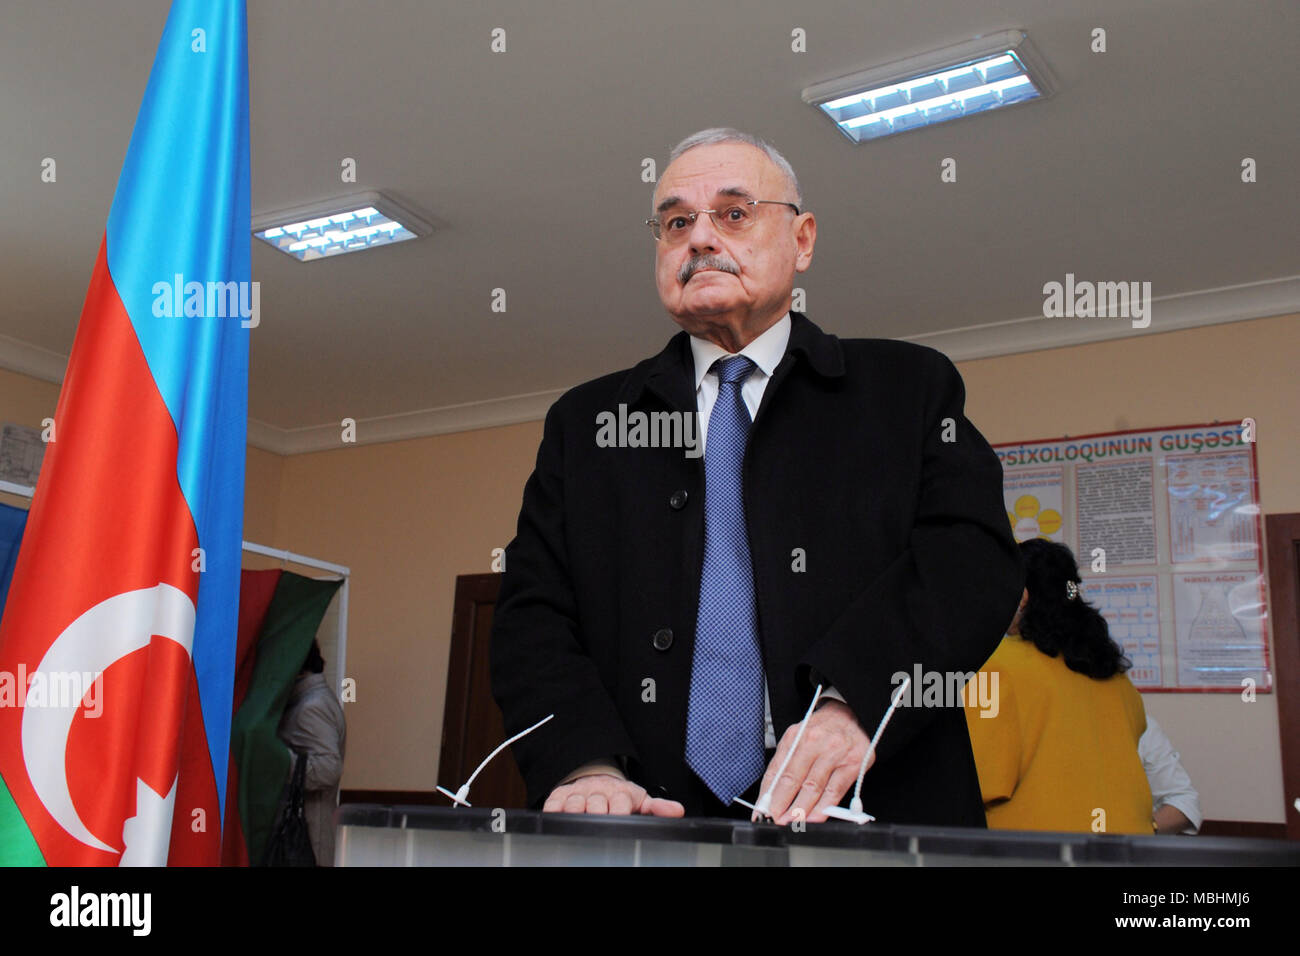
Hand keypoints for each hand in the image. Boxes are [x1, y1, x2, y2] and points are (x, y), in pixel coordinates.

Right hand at [543, 773, 685, 816]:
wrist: (597, 778)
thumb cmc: (620, 796)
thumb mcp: (640, 800)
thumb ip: (657, 807)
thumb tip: (677, 811)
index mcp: (620, 793)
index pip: (620, 801)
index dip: (619, 811)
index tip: (619, 818)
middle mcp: (599, 792)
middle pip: (596, 803)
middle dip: (596, 813)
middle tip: (597, 824)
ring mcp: (579, 793)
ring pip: (575, 802)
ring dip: (575, 811)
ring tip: (576, 821)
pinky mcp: (561, 795)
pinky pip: (554, 802)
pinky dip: (553, 809)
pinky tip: (555, 816)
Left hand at [759, 699, 871, 823]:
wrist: (850, 715)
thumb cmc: (821, 729)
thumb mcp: (798, 737)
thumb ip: (785, 763)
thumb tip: (771, 792)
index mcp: (796, 736)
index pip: (777, 770)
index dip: (768, 793)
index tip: (761, 809)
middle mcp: (815, 743)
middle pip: (793, 780)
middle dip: (781, 804)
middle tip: (774, 819)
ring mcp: (835, 753)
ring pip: (813, 788)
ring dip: (800, 810)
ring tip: (791, 822)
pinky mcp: (853, 764)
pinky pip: (834, 791)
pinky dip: (823, 808)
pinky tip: (814, 817)